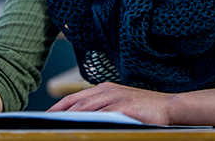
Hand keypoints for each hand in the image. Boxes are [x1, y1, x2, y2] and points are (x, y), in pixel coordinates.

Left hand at [48, 82, 175, 124]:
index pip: (75, 97)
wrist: (169, 106)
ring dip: (69, 117)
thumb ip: (102, 108)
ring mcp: (115, 97)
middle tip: (46, 122)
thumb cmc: (144, 108)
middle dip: (59, 113)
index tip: (47, 115)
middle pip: (76, 102)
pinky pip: (101, 115)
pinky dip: (89, 120)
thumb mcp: (120, 103)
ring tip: (57, 125)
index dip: (59, 106)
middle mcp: (107, 90)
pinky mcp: (123, 107)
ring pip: (85, 107)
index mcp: (104, 88)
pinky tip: (80, 126)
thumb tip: (84, 118)